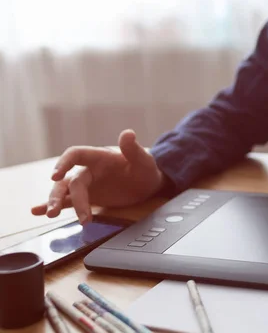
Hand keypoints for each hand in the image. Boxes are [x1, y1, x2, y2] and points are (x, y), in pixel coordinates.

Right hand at [32, 129, 166, 223]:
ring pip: (66, 191)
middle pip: (70, 181)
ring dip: (56, 202)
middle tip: (56, 211)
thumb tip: (128, 133)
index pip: (76, 155)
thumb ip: (133, 149)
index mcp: (99, 157)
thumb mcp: (143, 161)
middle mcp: (89, 170)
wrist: (148, 184)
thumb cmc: (145, 169)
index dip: (64, 163)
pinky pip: (68, 201)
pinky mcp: (88, 198)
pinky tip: (37, 212)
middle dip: (63, 195)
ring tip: (50, 215)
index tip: (55, 175)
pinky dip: (56, 205)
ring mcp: (87, 185)